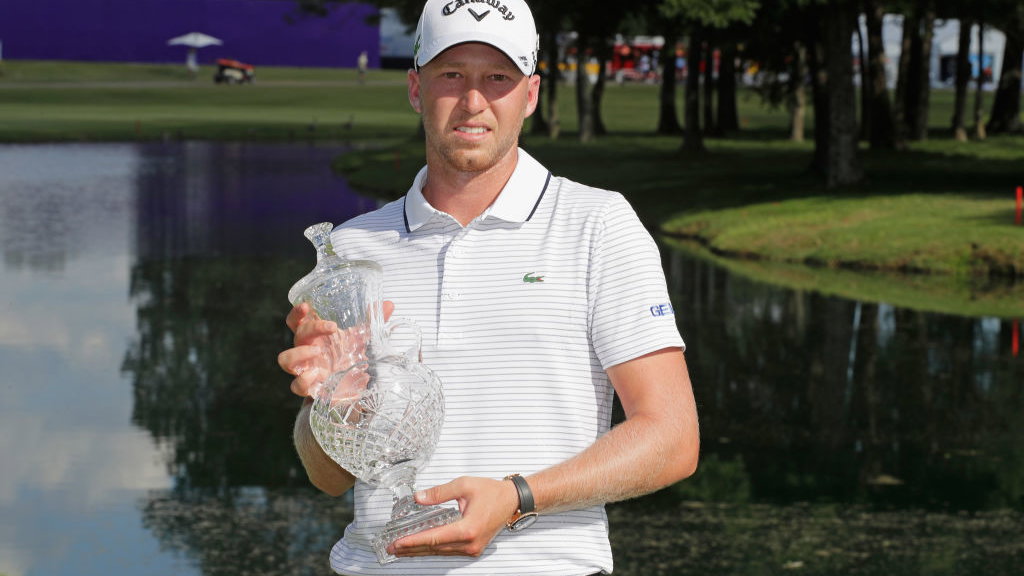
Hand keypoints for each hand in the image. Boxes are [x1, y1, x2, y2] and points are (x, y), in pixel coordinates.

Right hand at [278, 301, 393, 397]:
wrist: (354, 387)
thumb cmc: (350, 356)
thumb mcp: (362, 338)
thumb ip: (372, 321)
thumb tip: (389, 304)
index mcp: (315, 336)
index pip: (297, 321)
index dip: (297, 313)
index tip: (306, 306)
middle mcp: (306, 350)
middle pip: (297, 334)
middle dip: (311, 328)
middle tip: (332, 328)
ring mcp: (305, 369)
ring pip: (285, 359)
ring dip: (299, 353)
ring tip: (318, 351)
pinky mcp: (309, 388)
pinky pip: (296, 385)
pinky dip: (303, 381)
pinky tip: (317, 376)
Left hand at [389, 476, 519, 557]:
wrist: (511, 500)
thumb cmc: (491, 492)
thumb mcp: (464, 485)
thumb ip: (439, 493)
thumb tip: (418, 498)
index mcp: (467, 528)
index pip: (434, 538)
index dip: (413, 541)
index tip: (397, 543)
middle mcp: (470, 543)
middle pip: (435, 549)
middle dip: (411, 549)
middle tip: (391, 548)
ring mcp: (472, 548)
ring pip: (441, 552)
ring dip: (420, 550)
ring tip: (402, 549)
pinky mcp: (473, 548)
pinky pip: (449, 551)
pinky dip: (433, 549)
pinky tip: (422, 547)